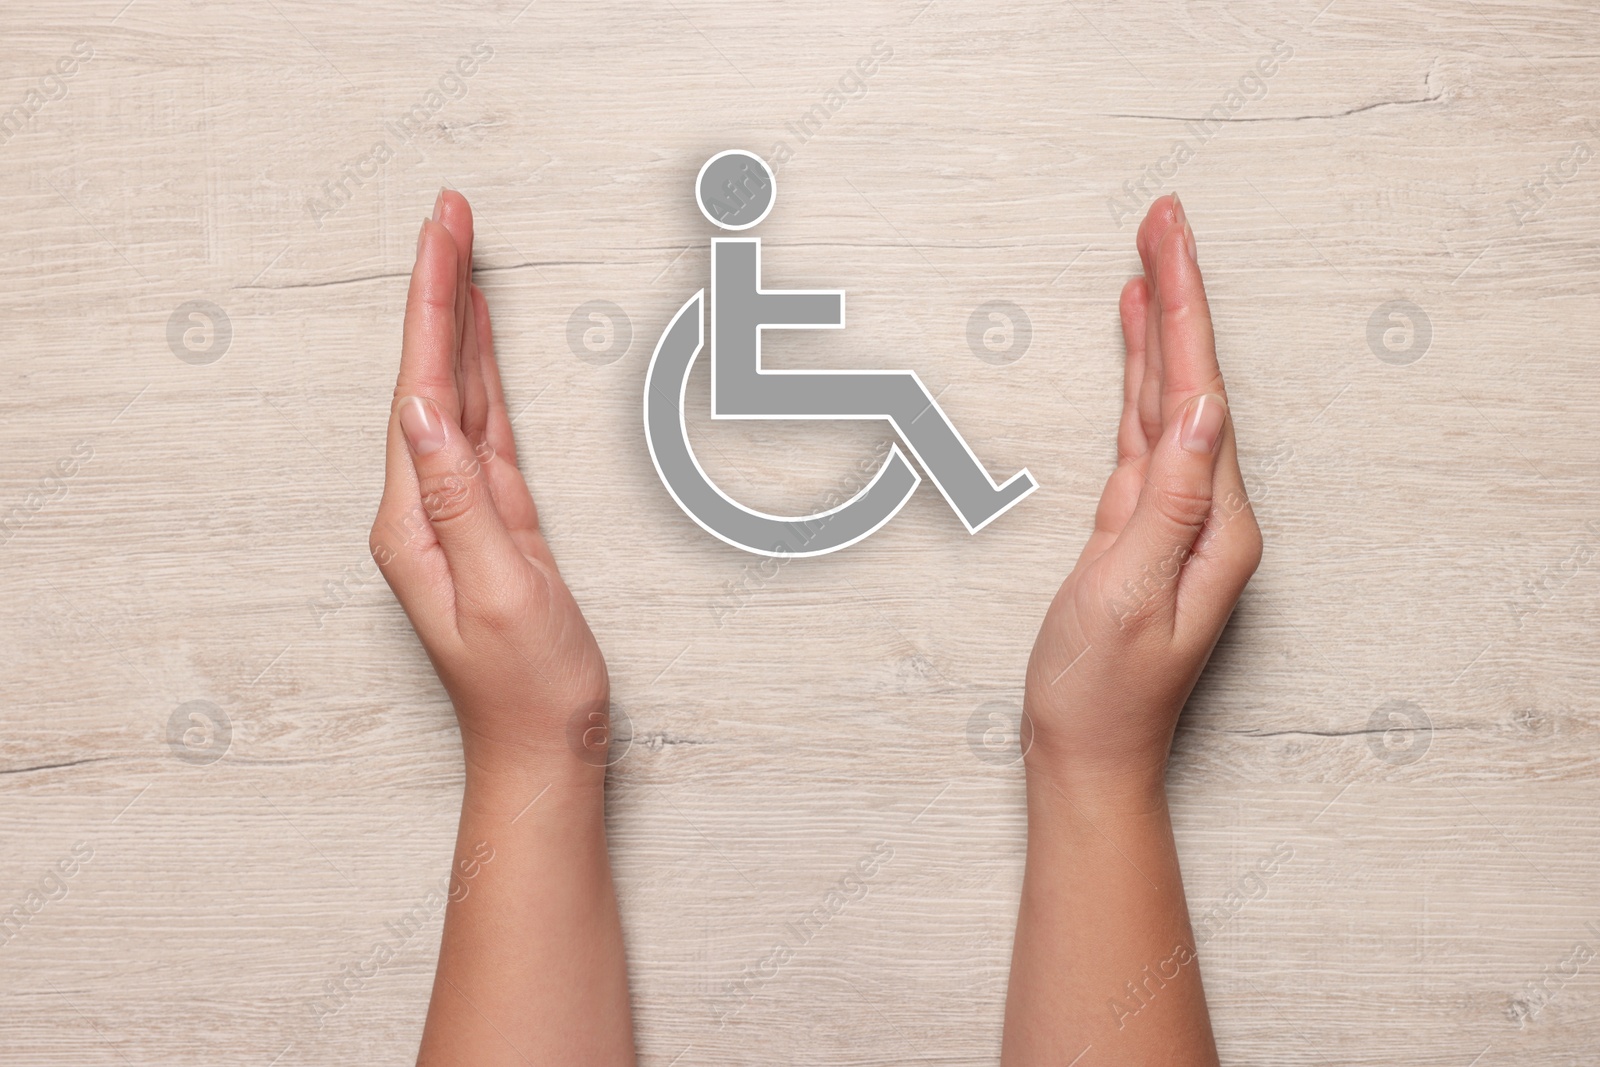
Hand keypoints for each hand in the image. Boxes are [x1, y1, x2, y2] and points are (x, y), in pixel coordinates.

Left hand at [370, 190, 608, 779]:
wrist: (543, 747)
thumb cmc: (528, 687)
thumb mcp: (501, 592)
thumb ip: (462, 499)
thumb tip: (424, 410)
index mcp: (416, 518)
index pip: (420, 388)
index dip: (433, 305)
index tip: (442, 234)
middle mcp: (424, 506)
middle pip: (429, 376)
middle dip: (440, 290)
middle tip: (450, 213)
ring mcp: (457, 511)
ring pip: (455, 394)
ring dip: (458, 322)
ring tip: (462, 255)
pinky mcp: (493, 520)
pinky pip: (483, 427)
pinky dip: (483, 374)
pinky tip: (481, 345)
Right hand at [1023, 194, 1261, 804]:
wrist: (1087, 754)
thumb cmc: (1101, 692)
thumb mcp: (1128, 595)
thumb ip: (1164, 502)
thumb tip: (1194, 412)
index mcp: (1213, 523)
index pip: (1199, 393)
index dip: (1184, 310)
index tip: (1169, 240)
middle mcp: (1205, 512)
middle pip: (1190, 382)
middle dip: (1177, 297)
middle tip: (1162, 220)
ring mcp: (1172, 517)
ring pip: (1166, 400)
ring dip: (1160, 329)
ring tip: (1150, 263)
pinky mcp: (1138, 526)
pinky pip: (1142, 433)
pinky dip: (1137, 381)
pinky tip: (1137, 350)